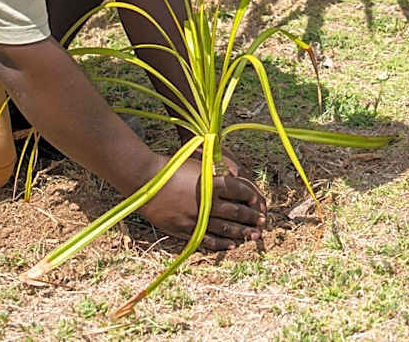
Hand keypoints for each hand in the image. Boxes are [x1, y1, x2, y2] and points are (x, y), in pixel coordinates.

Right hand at [140, 156, 266, 249]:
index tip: (259, 201)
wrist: (145, 180)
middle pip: (236, 212)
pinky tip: (231, 245)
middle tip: (263, 222)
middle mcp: (207, 201)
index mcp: (211, 182)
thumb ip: (215, 173)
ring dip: (241, 233)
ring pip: (225, 228)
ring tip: (253, 236)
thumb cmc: (171, 167)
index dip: (252, 196)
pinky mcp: (184, 229)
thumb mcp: (197, 163)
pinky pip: (207, 239)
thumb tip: (234, 176)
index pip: (239, 190)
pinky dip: (221, 243)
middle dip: (252, 217)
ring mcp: (196, 217)